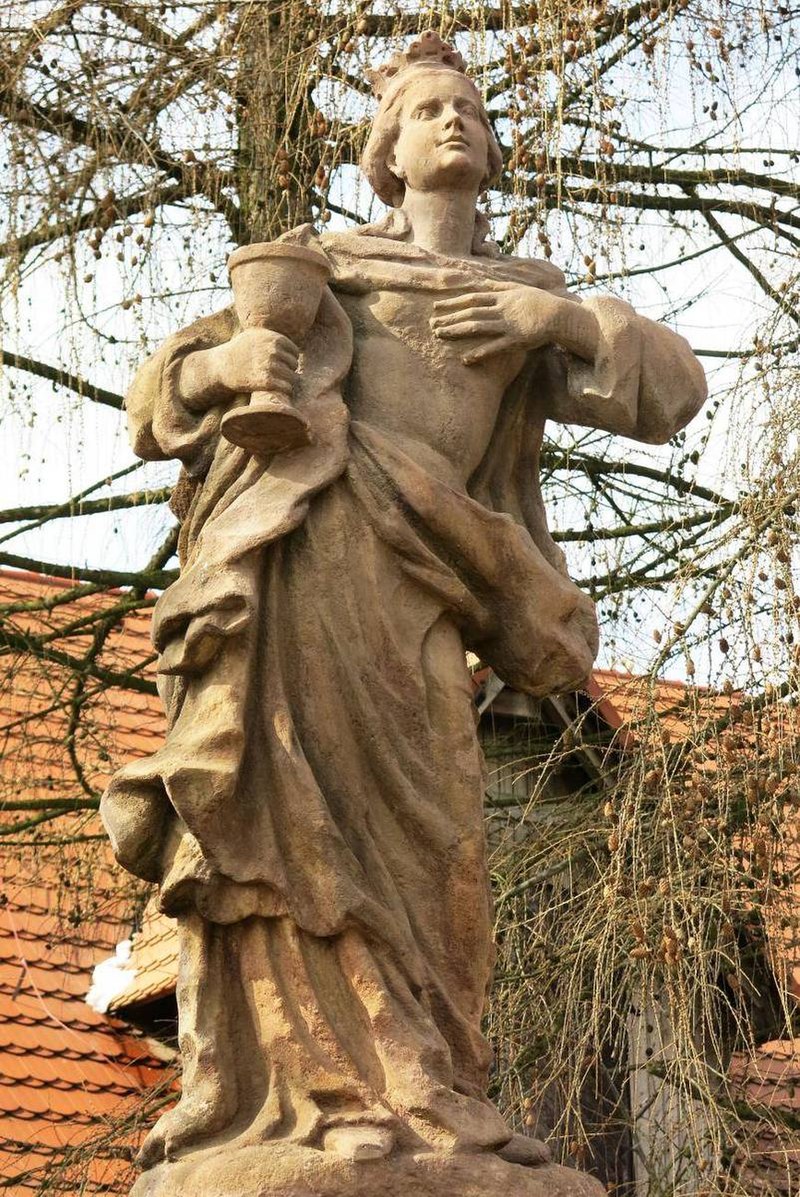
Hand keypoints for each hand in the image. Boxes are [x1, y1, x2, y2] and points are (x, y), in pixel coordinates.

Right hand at [179, 328, 299, 410]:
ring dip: (288, 382)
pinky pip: (286, 387)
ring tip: (280, 383)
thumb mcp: (254, 335)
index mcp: (273, 338)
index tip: (282, 364)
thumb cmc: (238, 350)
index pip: (294, 351)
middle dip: (288, 370)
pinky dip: (285, 390)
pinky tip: (279, 389)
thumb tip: (291, 338)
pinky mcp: (266, 381)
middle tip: (278, 375)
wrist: (221, 365)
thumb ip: (272, 336)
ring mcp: (270, 366)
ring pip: (292, 377)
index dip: (290, 358)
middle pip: (293, 364)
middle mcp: (273, 350)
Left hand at [430, 284, 560, 364]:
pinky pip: (495, 347)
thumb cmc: (540, 302)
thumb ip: (499, 286)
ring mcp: (508, 324)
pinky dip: (480, 353)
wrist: (560, 315)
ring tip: (441, 335)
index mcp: (502, 297)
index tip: (436, 306)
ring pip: (478, 327)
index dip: (452, 302)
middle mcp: (502, 309)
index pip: (472, 298)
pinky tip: (465, 358)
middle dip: (449, 318)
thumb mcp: (519, 289)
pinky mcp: (516, 340)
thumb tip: (483, 282)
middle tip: (431, 324)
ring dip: (457, 331)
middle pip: (470, 312)